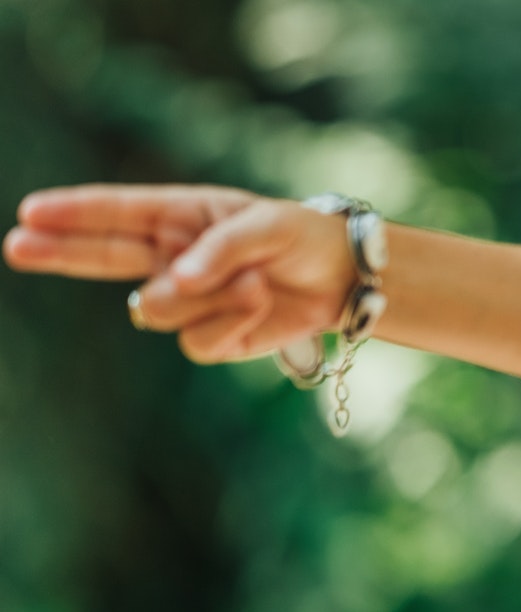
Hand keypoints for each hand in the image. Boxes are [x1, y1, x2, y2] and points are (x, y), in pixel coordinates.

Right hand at [5, 185, 355, 363]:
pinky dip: (229, 324)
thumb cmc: (300, 236)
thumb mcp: (268, 224)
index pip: (117, 213)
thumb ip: (220, 246)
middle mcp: (170, 257)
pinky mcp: (209, 337)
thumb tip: (175, 279)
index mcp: (179, 217)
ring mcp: (186, 299)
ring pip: (158, 309)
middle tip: (17, 245)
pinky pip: (195, 341)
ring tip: (253, 281)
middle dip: (60, 250)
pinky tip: (257, 306)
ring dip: (206, 298)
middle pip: (102, 257)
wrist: (341, 279)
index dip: (75, 213)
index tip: (32, 212)